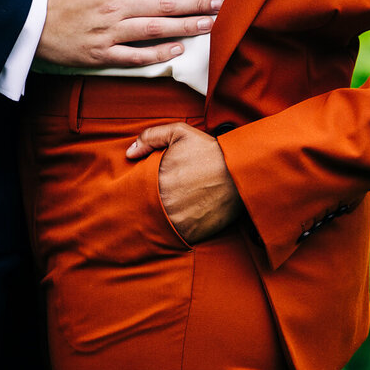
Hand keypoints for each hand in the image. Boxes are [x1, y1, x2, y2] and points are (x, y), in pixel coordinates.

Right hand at [38, 0, 220, 67]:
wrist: (28, 18)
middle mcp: (116, 6)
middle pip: (164, 4)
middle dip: (196, 3)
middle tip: (221, 3)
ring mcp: (110, 31)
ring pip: (155, 29)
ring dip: (186, 27)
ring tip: (210, 25)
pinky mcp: (102, 54)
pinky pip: (135, 55)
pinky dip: (158, 54)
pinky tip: (178, 50)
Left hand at [126, 122, 241, 243]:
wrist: (240, 173)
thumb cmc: (209, 151)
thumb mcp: (179, 133)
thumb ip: (150, 137)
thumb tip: (130, 153)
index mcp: (157, 179)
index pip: (136, 189)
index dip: (139, 186)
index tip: (147, 183)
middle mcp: (165, 204)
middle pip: (145, 208)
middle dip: (148, 203)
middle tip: (161, 195)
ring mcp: (178, 222)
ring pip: (158, 224)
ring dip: (160, 218)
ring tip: (173, 206)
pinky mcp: (193, 234)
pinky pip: (175, 237)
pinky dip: (176, 229)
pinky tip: (184, 216)